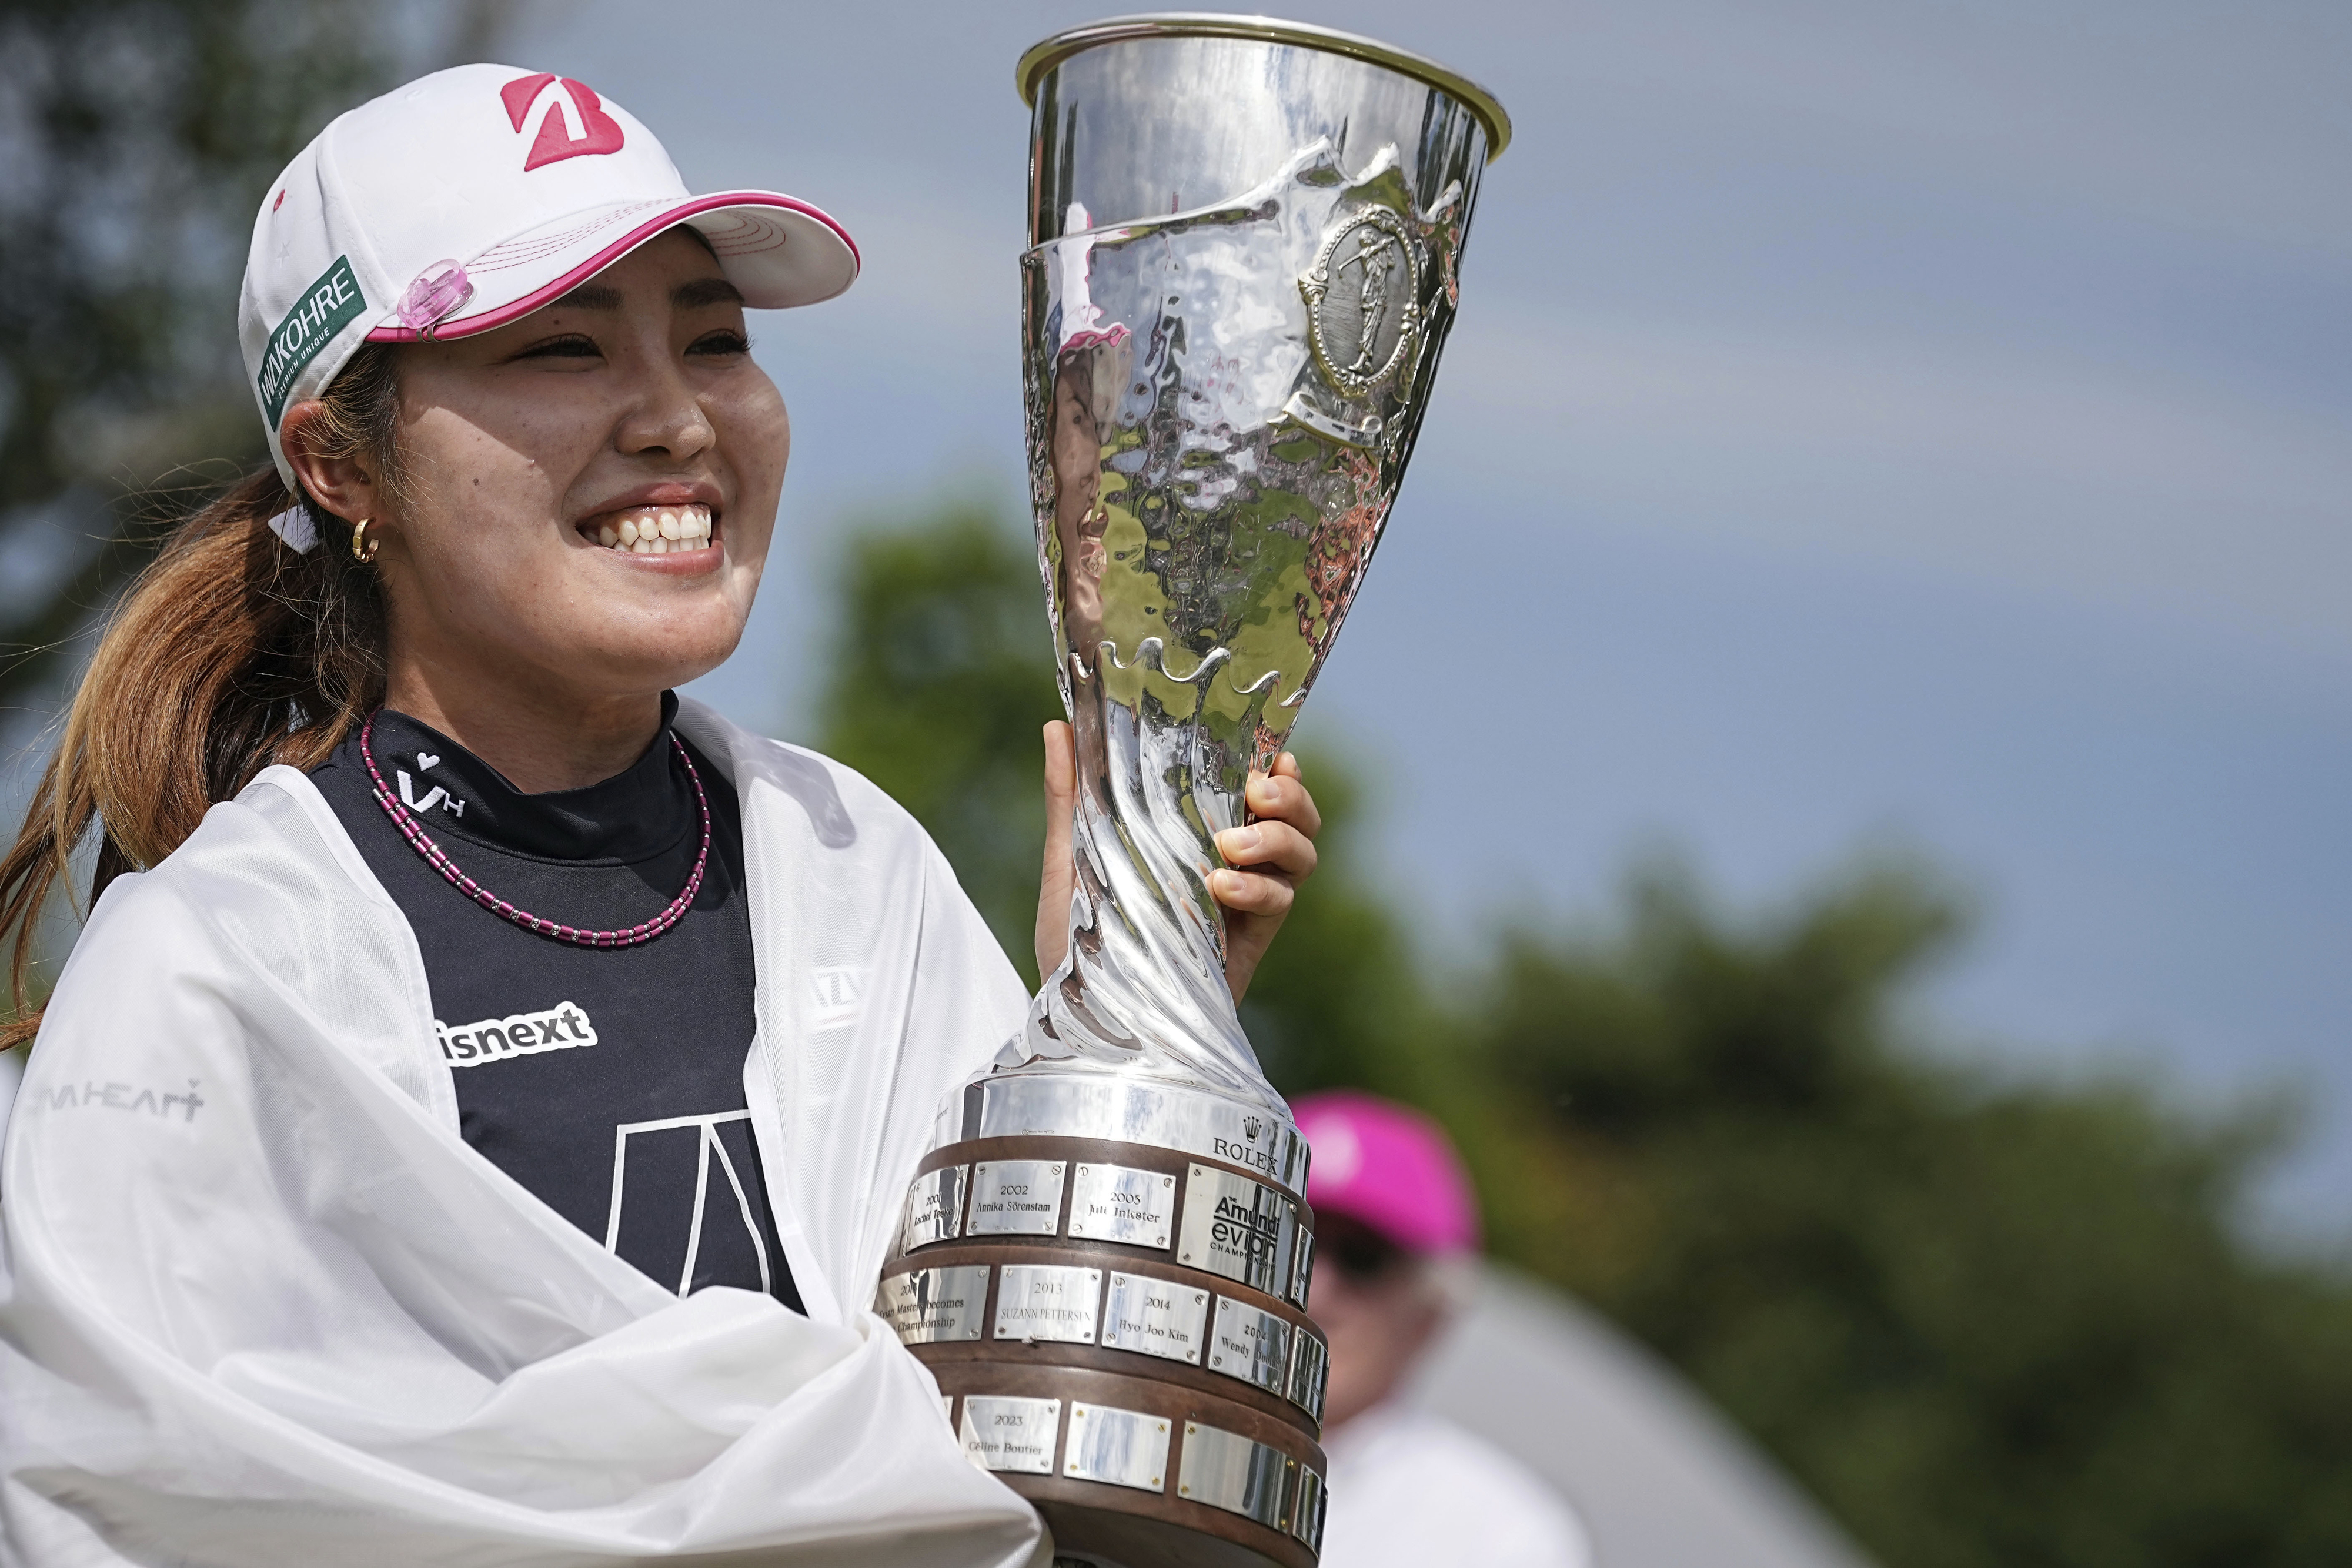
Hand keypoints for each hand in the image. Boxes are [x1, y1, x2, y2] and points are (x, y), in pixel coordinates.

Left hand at [1036, 721, 1321, 1001]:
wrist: (1084, 1020)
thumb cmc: (1075, 941)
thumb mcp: (1068, 860)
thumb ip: (1069, 795)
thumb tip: (1057, 725)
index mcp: (1198, 835)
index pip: (1256, 789)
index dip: (1277, 768)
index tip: (1272, 753)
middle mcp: (1231, 864)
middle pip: (1296, 817)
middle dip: (1291, 797)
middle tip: (1259, 791)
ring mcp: (1245, 904)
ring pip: (1301, 854)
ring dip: (1279, 837)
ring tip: (1232, 843)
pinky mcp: (1248, 943)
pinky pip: (1279, 903)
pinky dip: (1258, 888)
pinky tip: (1222, 887)